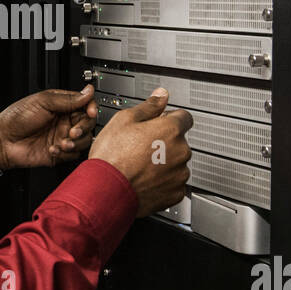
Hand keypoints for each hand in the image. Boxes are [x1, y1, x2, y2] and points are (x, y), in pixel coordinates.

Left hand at [0, 85, 98, 169]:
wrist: (3, 141)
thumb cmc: (16, 119)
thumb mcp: (42, 102)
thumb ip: (67, 99)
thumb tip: (87, 91)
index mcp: (61, 105)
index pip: (85, 105)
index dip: (90, 108)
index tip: (89, 112)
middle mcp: (64, 121)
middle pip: (88, 123)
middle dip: (83, 128)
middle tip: (72, 131)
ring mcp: (62, 137)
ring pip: (84, 140)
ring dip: (75, 142)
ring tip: (62, 142)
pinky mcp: (60, 153)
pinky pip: (73, 154)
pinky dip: (66, 153)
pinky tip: (53, 149)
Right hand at [88, 88, 192, 217]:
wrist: (106, 190)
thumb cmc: (112, 157)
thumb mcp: (124, 120)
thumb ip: (149, 107)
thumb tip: (161, 95)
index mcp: (170, 130)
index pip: (184, 117)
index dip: (169, 119)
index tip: (159, 124)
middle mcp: (181, 151)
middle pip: (179, 142)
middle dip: (165, 143)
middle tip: (141, 147)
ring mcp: (179, 174)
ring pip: (177, 163)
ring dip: (164, 163)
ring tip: (140, 165)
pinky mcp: (175, 193)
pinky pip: (173, 184)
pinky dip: (163, 182)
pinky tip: (145, 179)